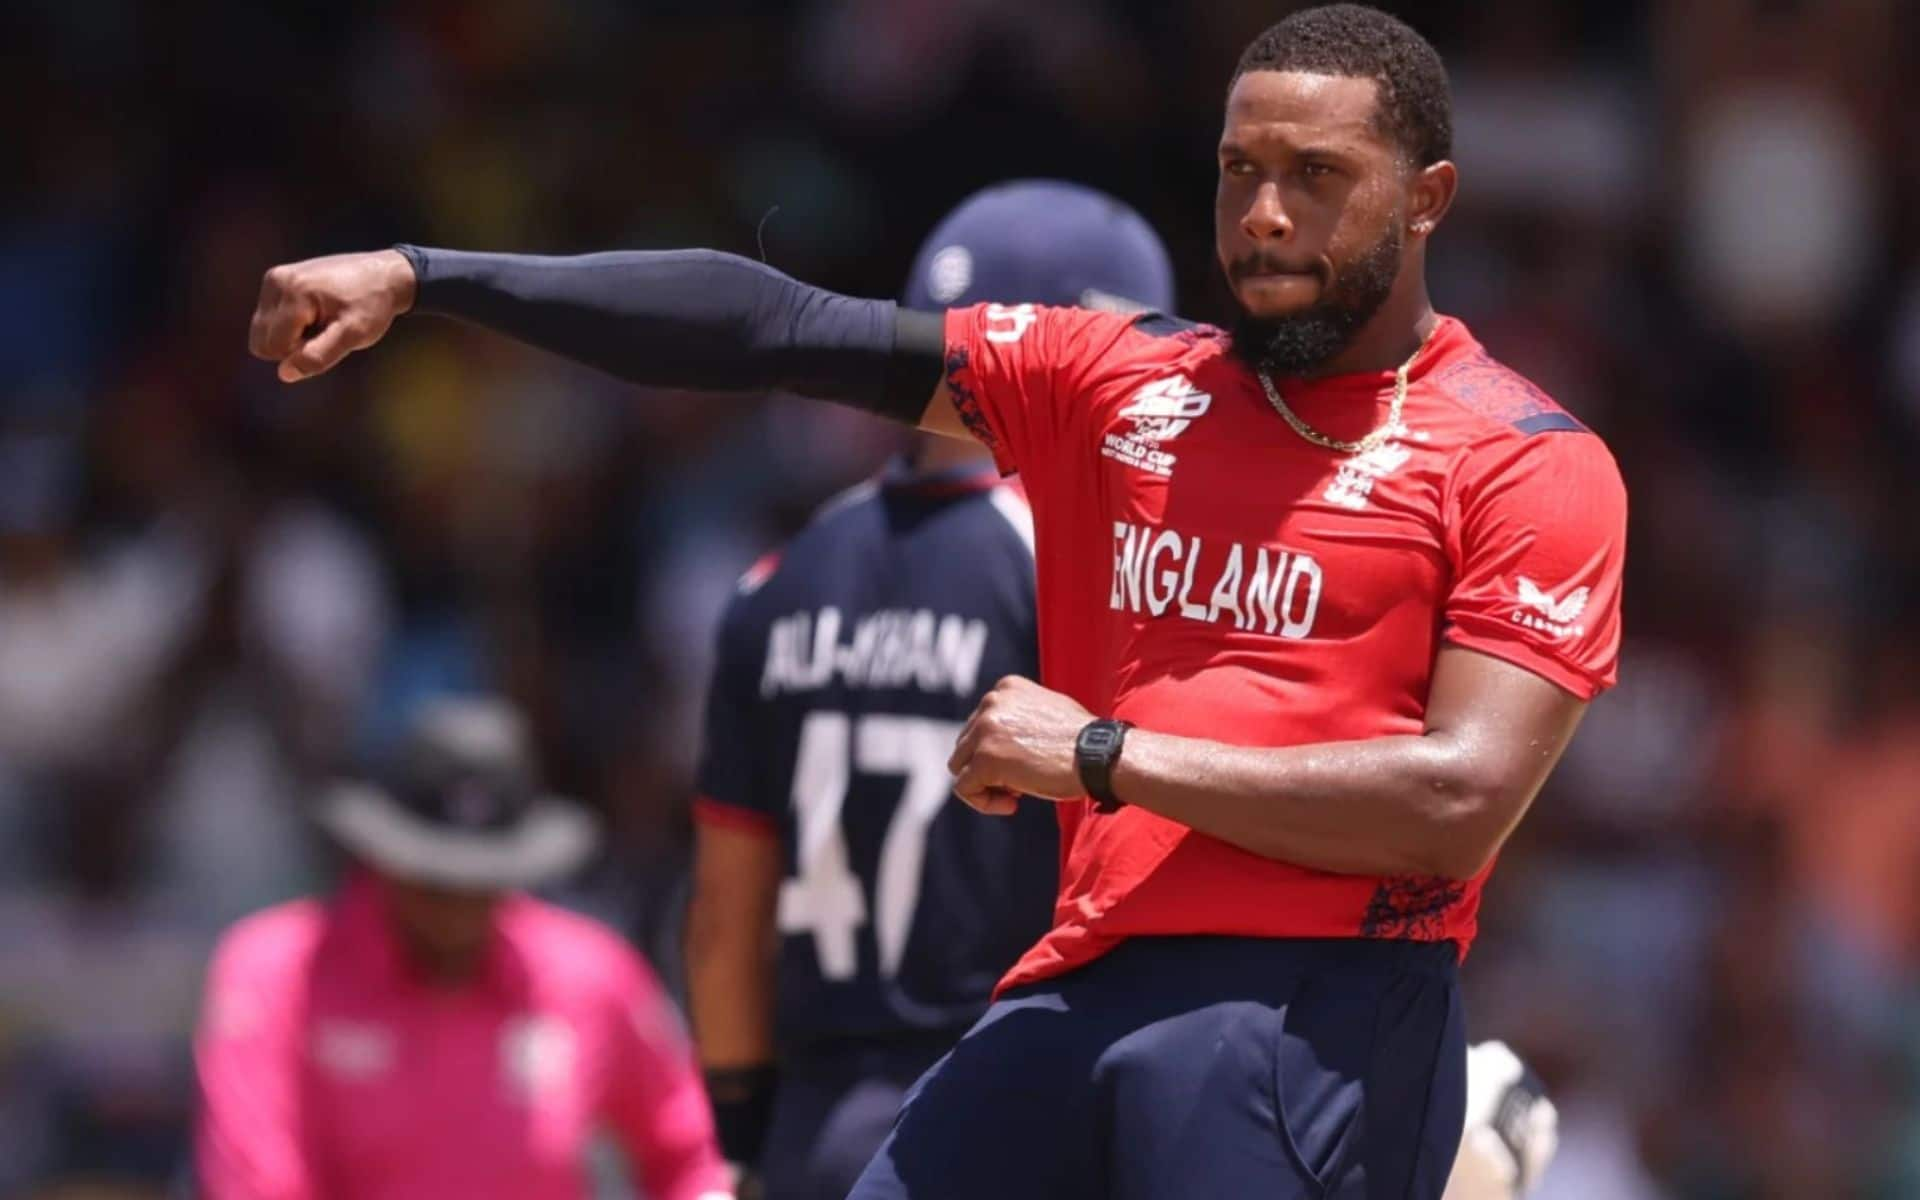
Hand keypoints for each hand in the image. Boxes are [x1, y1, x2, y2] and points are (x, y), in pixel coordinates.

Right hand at [248, 249, 417, 381]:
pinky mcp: (276, 280)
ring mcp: (274, 278)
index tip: (330, 337)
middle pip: (262, 340)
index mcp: (293, 292)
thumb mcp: (352, 335)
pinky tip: (315, 315)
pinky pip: (269, 319)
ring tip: (322, 322)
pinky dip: (290, 325)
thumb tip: (284, 374)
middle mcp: (276, 281)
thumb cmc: (371, 305)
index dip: (301, 352)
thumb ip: (318, 356)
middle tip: (326, 331)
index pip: (274, 346)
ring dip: (291, 336)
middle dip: (292, 346)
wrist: (383, 275)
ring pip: (263, 331)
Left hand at [947, 676, 1092, 814]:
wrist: (1099, 755)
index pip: (980, 724)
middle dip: (989, 767)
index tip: (1024, 764)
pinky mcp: (984, 760)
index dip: (997, 750)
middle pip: (966, 744)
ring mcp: (984, 731)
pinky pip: (964, 788)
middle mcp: (990, 702)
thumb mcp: (1049, 713)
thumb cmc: (1083, 743)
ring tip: (1017, 794)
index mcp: (1006, 688)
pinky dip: (983, 802)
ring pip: (960, 766)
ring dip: (985, 784)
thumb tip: (999, 744)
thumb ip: (1020, 719)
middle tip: (1022, 783)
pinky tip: (1013, 805)